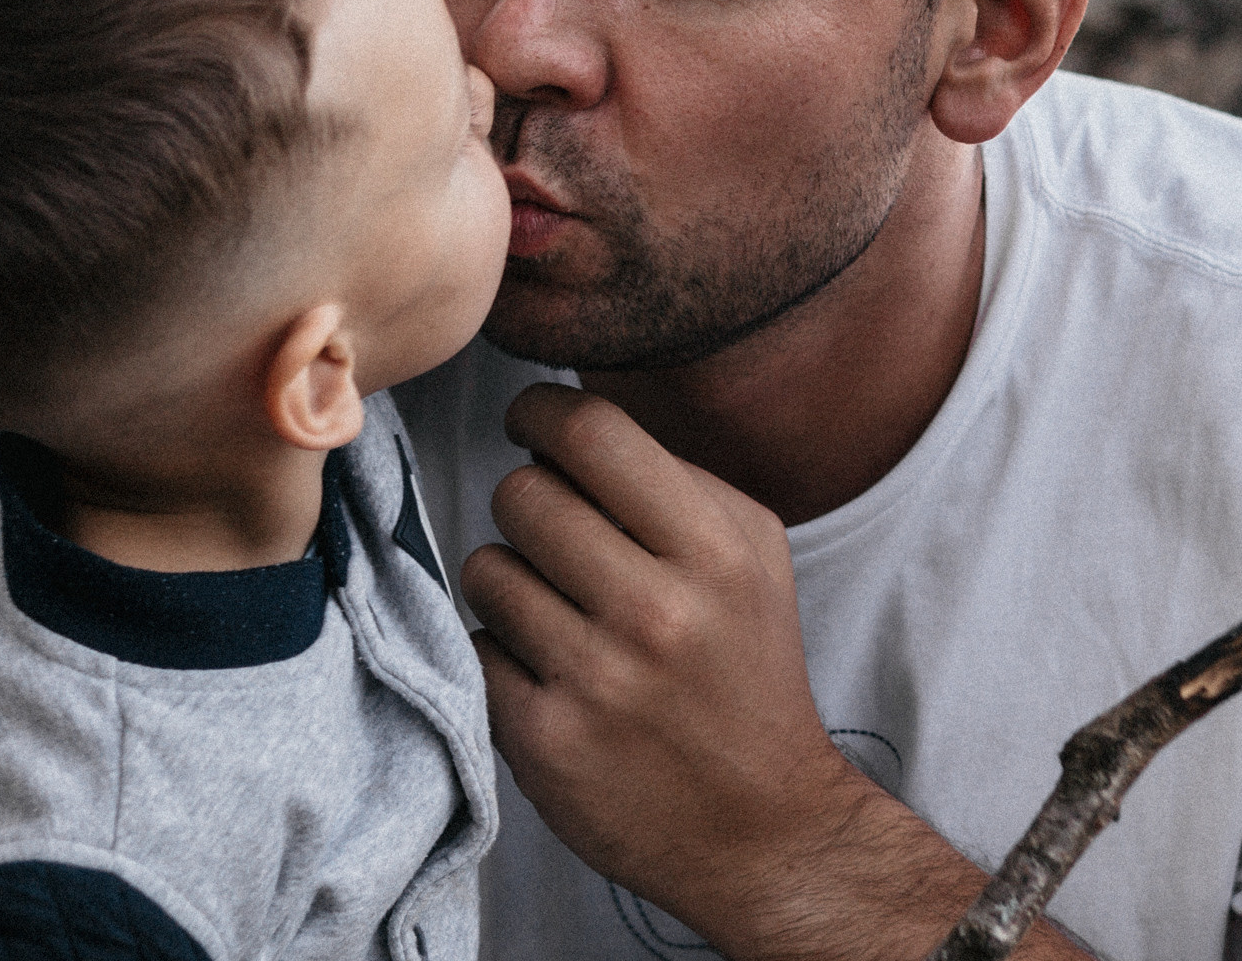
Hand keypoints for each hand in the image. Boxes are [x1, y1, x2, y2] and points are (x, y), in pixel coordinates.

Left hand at [462, 384, 1090, 960]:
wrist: (766, 829)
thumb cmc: (746, 670)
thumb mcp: (750, 554)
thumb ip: (666, 478)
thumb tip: (562, 418)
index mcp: (714, 550)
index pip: (590, 431)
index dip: (540, 413)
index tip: (532, 426)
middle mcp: (656, 611)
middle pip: (522, 494)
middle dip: (529, 506)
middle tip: (558, 541)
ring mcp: (596, 680)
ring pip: (486, 567)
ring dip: (509, 582)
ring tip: (559, 613)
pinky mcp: (544, 741)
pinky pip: (475, 646)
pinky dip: (500, 653)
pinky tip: (549, 673)